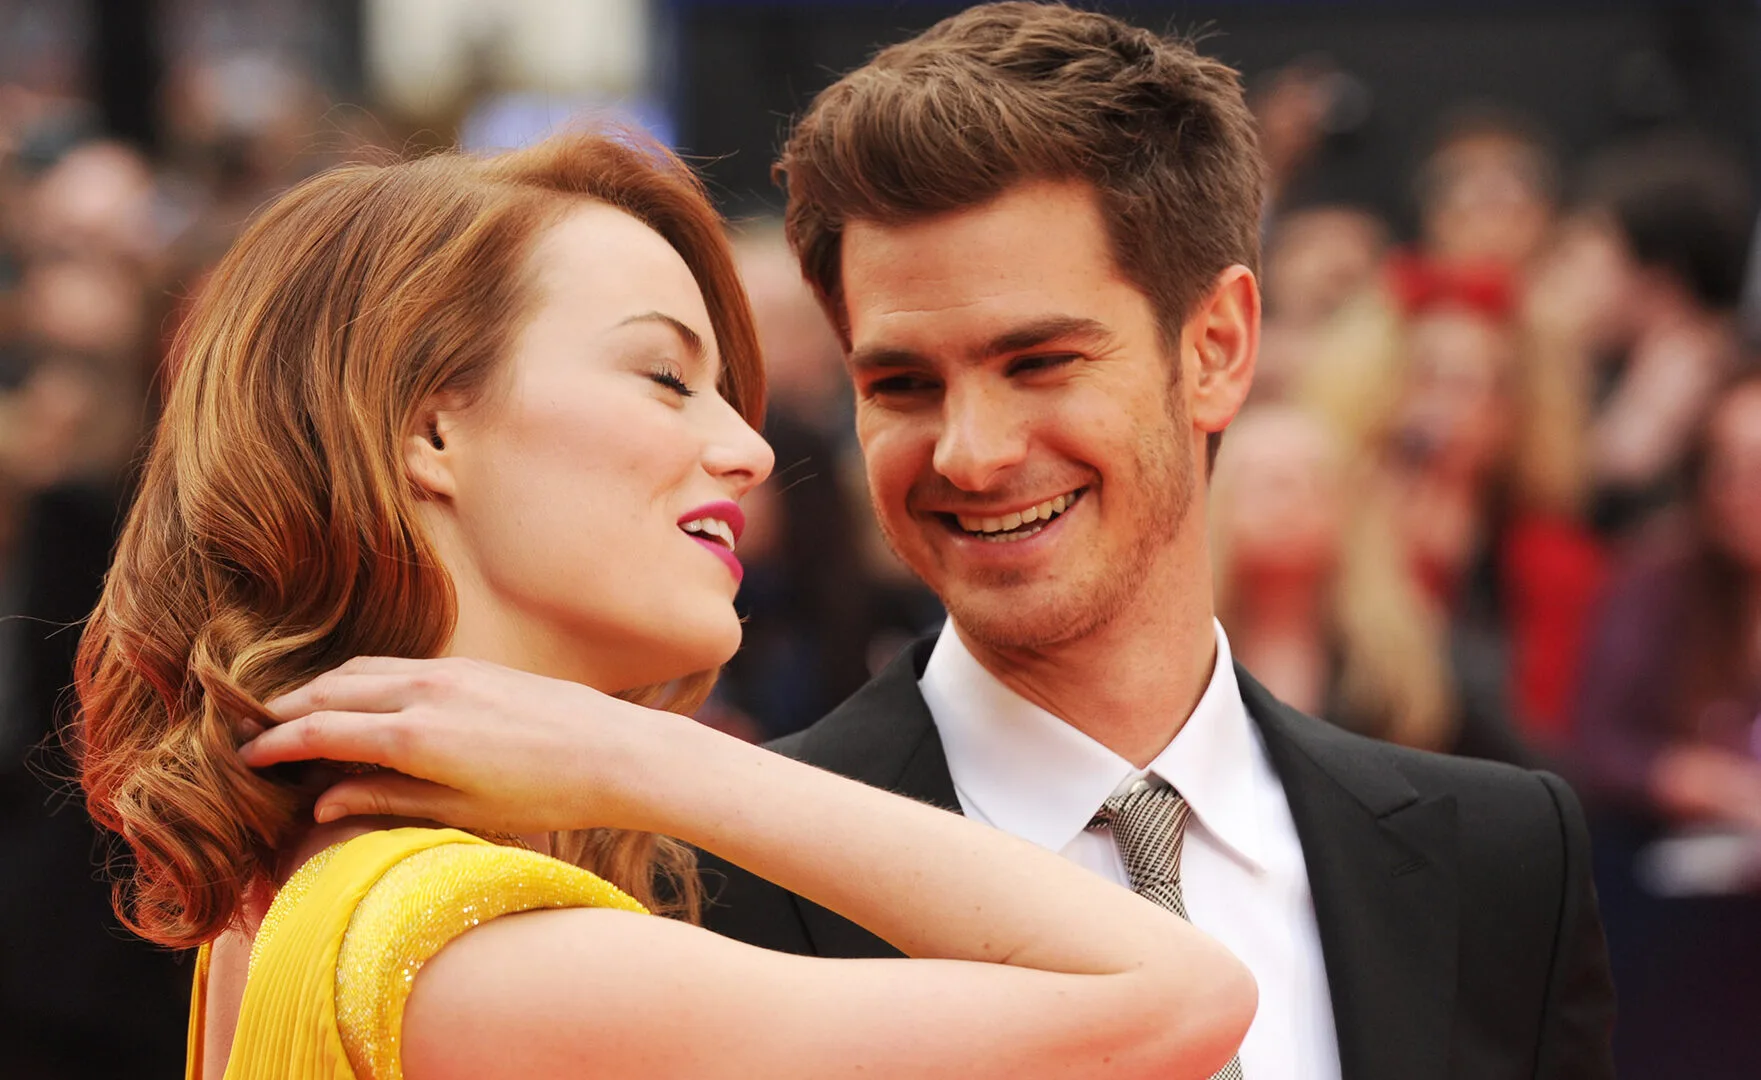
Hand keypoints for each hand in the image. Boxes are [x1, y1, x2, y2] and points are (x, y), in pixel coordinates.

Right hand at [240, 656, 686, 833]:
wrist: (615, 752)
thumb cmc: (546, 796)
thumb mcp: (462, 810)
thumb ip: (387, 799)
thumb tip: (321, 800)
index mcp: (416, 736)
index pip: (320, 732)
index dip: (273, 745)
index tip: (242, 758)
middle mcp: (425, 692)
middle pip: (330, 690)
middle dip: (284, 710)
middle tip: (251, 732)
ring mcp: (449, 672)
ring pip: (361, 670)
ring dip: (321, 688)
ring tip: (294, 714)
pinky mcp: (470, 665)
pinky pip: (396, 665)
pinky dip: (361, 679)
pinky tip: (358, 699)